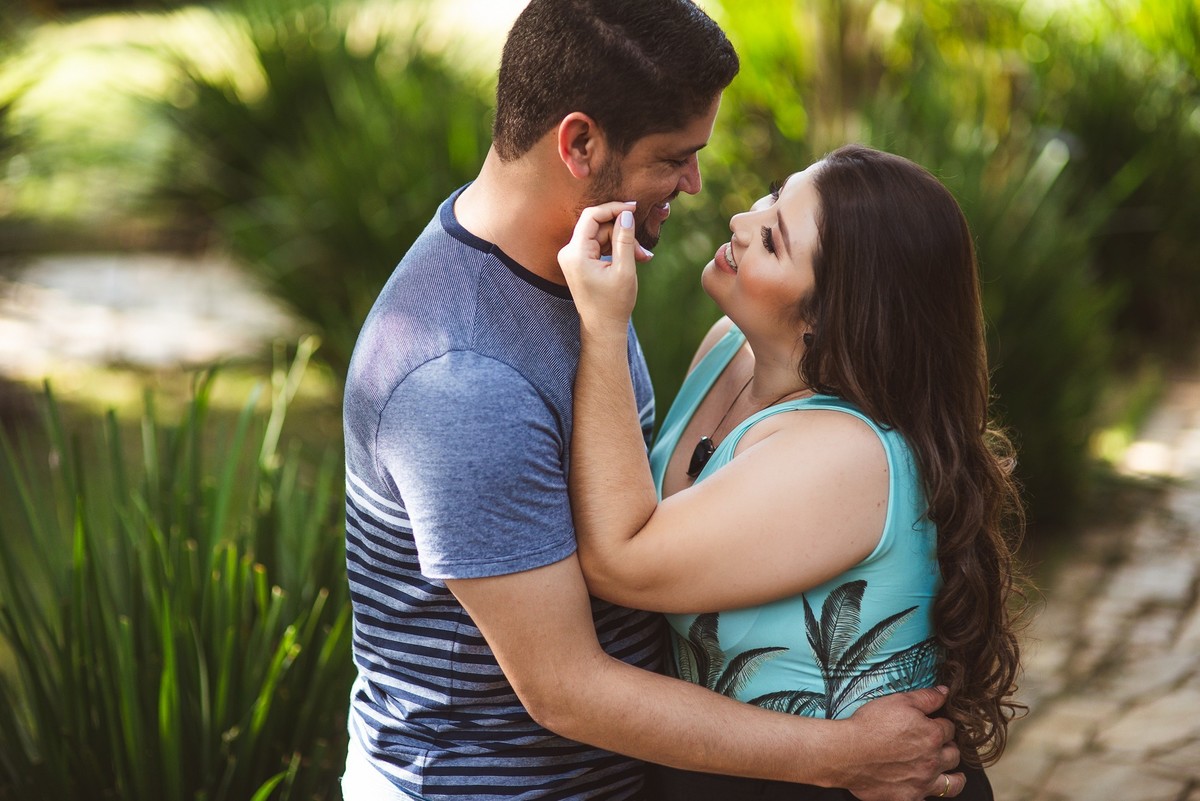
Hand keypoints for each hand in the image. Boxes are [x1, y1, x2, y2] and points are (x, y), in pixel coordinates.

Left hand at [558, 201, 650, 333]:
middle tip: (643, 250)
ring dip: (622, 243)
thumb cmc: (614, 303)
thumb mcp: (624, 270)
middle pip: (598, 227)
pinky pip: (599, 246)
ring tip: (642, 258)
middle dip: (622, 234)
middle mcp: (569, 253)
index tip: (635, 208)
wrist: (603, 328)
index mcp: (576, 254)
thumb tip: (627, 214)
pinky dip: (615, 250)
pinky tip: (633, 259)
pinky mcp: (579, 262)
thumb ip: (624, 239)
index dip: (614, 208)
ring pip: (601, 237)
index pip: (592, 216)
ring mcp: (572, 258)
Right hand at [837, 687, 964, 800]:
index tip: (935, 724)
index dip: (942, 724)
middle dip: (949, 747)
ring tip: (950, 772)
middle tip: (940, 744)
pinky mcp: (909, 797)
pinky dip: (930, 791)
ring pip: (953, 783)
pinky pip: (929, 798)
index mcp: (933, 735)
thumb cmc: (869, 726)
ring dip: (954, 776)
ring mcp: (922, 782)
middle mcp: (933, 760)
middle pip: (954, 754)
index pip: (949, 729)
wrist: (846, 753)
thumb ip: (926, 697)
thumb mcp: (898, 701)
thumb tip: (944, 692)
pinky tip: (925, 786)